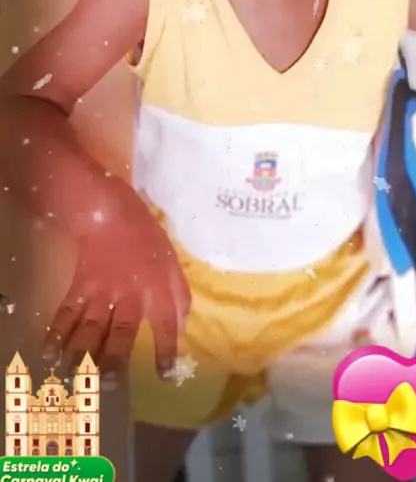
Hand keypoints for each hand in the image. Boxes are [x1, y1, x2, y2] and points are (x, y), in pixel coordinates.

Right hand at [44, 218, 189, 386]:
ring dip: (84, 352)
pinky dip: (58, 333)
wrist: (109, 213)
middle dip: (115, 359)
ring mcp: (102, 292)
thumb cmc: (145, 238)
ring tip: (76, 376)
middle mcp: (130, 296)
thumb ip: (180, 297)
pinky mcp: (81, 287)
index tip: (165, 375)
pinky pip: (68, 312)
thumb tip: (183, 328)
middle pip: (122, 331)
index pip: (167, 325)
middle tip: (109, 384)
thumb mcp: (173, 263)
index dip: (167, 351)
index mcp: (157, 290)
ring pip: (92, 326)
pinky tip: (50, 352)